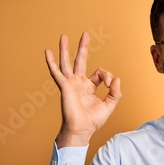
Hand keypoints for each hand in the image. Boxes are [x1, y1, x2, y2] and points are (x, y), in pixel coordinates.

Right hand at [45, 32, 121, 146]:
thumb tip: (116, 79)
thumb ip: (115, 92)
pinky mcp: (65, 86)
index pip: (99, 73)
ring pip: (66, 63)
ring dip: (65, 49)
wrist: (81, 130)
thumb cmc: (93, 121)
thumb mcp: (109, 105)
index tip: (110, 84)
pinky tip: (47, 51)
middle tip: (85, 34)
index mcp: (89, 87)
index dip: (106, 76)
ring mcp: (70, 84)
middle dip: (83, 48)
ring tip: (63, 36)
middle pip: (80, 61)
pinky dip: (51, 62)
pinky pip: (56, 72)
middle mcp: (79, 83)